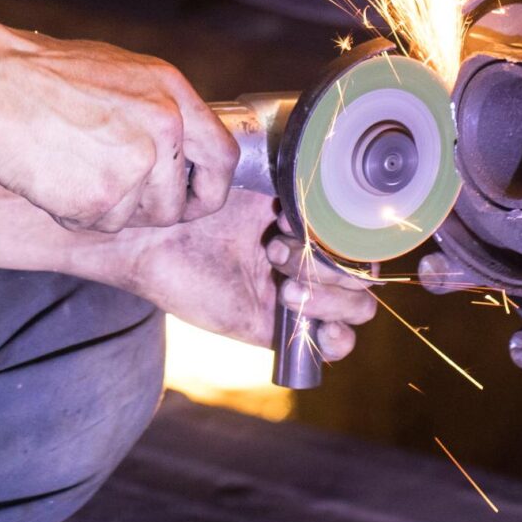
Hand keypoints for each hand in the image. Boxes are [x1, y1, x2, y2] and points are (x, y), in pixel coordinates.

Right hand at [0, 34, 239, 232]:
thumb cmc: (44, 75)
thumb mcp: (120, 72)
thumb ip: (158, 110)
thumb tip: (181, 147)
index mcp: (171, 92)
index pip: (223, 157)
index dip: (209, 188)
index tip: (194, 198)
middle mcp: (163, 128)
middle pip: (177, 202)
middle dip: (148, 208)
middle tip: (112, 189)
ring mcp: (134, 165)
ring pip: (137, 218)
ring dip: (108, 209)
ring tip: (74, 170)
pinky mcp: (101, 197)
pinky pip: (101, 225)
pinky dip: (77, 213)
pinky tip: (56, 179)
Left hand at [98, 188, 380, 358]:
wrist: (156, 235)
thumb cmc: (200, 201)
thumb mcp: (259, 180)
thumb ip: (302, 183)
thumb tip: (334, 177)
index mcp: (312, 222)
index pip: (363, 236)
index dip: (344, 232)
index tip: (293, 217)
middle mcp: (310, 257)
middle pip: (364, 274)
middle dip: (329, 264)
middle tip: (275, 250)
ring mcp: (297, 293)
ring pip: (357, 307)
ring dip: (332, 297)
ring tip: (283, 285)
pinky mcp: (275, 325)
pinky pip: (330, 344)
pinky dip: (338, 339)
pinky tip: (320, 326)